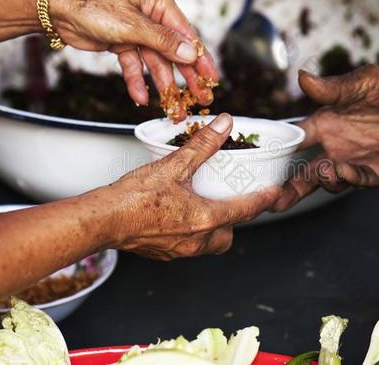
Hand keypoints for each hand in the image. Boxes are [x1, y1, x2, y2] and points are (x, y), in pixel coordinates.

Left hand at [52, 0, 218, 111]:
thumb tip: (191, 52)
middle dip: (186, 76)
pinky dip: (138, 80)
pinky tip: (142, 97)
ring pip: (156, 61)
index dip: (201, 59)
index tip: (212, 79)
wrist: (55, 9)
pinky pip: (136, 64)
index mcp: (159, 1)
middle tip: (200, 98)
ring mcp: (137, 29)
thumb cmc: (92, 5)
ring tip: (174, 106)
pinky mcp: (123, 41)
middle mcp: (151, 14)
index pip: (187, 34)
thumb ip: (164, 42)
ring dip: (163, 84)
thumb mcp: (133, 25)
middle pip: (174, 50)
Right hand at [108, 113, 280, 259]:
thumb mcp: (174, 165)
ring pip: (209, 244)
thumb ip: (203, 145)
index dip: (263, 200)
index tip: (274, 193)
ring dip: (213, 229)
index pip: (245, 210)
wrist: (104, 220)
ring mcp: (180, 250)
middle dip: (234, 220)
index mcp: (205, 219)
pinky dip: (192, 234)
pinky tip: (180, 217)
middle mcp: (197, 240)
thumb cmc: (135, 196)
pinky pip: (188, 247)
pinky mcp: (165, 254)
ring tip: (205, 208)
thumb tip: (223, 125)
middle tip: (231, 202)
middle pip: (229, 235)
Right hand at [274, 66, 378, 211]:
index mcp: (326, 123)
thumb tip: (302, 77)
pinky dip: (348, 179)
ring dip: (320, 180)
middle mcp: (336, 145)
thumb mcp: (365, 82)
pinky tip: (345, 172)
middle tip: (272, 200)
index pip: (294, 139)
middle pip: (303, 170)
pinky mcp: (375, 174)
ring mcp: (354, 161)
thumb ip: (333, 87)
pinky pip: (356, 182)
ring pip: (325, 181)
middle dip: (287, 187)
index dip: (276, 149)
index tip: (257, 159)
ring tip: (325, 171)